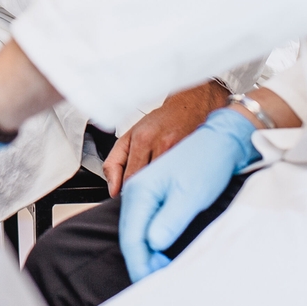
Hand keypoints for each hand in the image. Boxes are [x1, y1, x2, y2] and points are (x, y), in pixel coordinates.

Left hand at [103, 81, 227, 196]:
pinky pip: (180, 181)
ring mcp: (179, 153)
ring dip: (159, 190)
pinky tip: (173, 181)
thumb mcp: (129, 136)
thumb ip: (115, 162)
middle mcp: (161, 145)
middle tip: (144, 194)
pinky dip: (174, 185)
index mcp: (142, 139)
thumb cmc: (158, 123)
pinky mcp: (194, 160)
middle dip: (143, 192)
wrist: (188, 109)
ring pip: (164, 185)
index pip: (130, 178)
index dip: (127, 192)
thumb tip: (112, 189)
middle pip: (147, 183)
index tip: (128, 197)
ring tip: (159, 187)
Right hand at [119, 108, 259, 281]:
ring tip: (160, 266)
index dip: (139, 261)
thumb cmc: (206, 162)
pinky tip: (159, 247)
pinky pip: (140, 217)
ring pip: (132, 225)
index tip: (149, 280)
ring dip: (143, 249)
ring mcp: (141, 186)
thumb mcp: (191, 195)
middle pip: (128, 231)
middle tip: (157, 278)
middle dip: (140, 258)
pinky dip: (147, 236)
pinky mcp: (150, 188)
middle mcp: (135, 187)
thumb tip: (152, 243)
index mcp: (141, 188)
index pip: (131, 234)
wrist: (218, 140)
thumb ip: (169, 219)